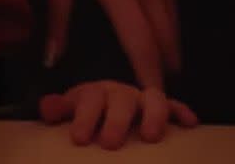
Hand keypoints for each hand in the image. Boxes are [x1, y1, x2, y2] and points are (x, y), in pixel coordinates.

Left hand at [38, 0, 178, 87]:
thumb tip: (53, 55)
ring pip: (171, 12)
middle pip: (162, 31)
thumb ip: (56, 7)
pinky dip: (170, 13)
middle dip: (161, 64)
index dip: (147, 73)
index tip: (151, 99)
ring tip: (163, 65)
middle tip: (156, 92)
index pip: (139, 39)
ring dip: (169, 41)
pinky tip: (163, 21)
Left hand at [40, 81, 197, 148]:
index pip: (89, 99)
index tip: (79, 139)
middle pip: (120, 100)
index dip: (84, 118)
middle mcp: (120, 93)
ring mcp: (142, 99)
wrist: (109, 99)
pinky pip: (174, 106)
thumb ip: (60, 108)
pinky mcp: (162, 108)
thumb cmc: (90, 107)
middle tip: (110, 144)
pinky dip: (181, 111)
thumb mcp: (73, 107)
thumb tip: (46, 109)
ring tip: (150, 136)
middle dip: (116, 121)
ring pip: (151, 99)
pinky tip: (190, 123)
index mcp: (95, 93)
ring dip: (152, 115)